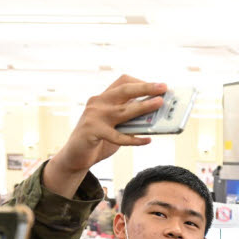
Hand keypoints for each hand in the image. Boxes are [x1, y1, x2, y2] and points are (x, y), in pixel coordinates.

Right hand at [44, 75, 165, 197]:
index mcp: (104, 98)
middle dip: (145, 88)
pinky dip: (134, 139)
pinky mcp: (92, 132)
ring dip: (144, 107)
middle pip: (124, 90)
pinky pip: (118, 136)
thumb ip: (131, 119)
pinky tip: (147, 140)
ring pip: (123, 110)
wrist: (75, 156)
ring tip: (159, 105)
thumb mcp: (116, 125)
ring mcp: (94, 116)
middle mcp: (98, 103)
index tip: (159, 86)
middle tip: (163, 88)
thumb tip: (157, 117)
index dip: (142, 82)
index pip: (123, 82)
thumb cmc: (100, 139)